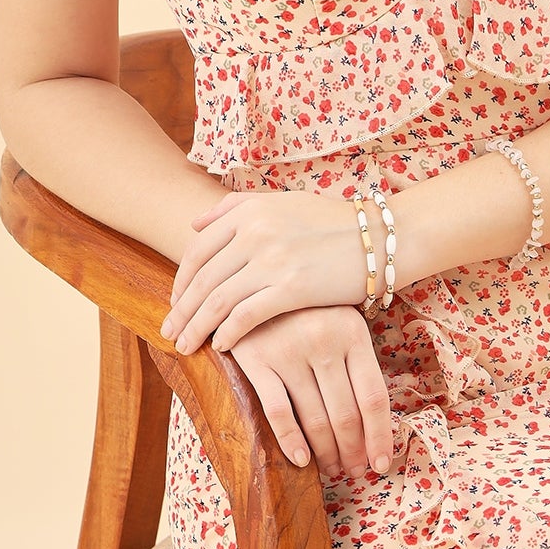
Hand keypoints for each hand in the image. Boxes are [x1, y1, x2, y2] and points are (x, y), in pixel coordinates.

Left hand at [162, 186, 369, 355]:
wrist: (381, 237)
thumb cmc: (333, 222)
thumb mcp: (283, 202)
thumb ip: (237, 207)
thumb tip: (195, 223)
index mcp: (250, 211)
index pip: (198, 250)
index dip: (180, 280)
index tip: (176, 302)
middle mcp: (255, 232)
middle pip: (202, 279)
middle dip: (181, 310)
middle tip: (168, 332)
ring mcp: (272, 259)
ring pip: (218, 301)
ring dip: (196, 327)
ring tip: (185, 346)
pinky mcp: (291, 288)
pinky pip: (246, 316)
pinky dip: (228, 334)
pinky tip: (222, 347)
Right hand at [225, 304, 394, 476]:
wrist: (253, 283)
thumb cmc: (306, 312)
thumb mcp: (339, 324)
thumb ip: (354, 364)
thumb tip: (372, 425)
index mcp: (353, 333)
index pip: (374, 397)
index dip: (380, 436)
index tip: (382, 463)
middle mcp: (324, 341)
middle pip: (346, 414)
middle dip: (353, 450)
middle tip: (354, 471)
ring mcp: (289, 351)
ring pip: (315, 419)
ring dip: (327, 453)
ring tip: (332, 469)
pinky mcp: (257, 360)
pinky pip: (278, 412)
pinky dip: (292, 442)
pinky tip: (302, 460)